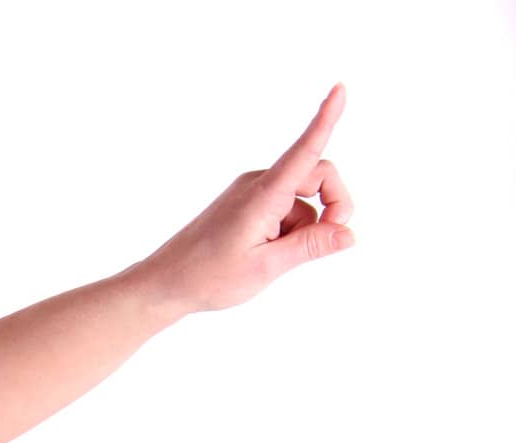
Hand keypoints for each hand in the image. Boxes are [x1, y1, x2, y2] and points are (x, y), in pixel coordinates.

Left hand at [132, 82, 355, 315]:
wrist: (166, 282)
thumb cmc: (209, 276)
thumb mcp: (266, 266)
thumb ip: (310, 246)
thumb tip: (349, 234)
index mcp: (262, 194)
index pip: (304, 151)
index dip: (326, 119)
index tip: (340, 87)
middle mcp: (258, 184)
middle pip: (318, 175)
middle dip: (333, 205)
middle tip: (329, 242)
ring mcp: (252, 192)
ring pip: (303, 199)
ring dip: (306, 226)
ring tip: (275, 257)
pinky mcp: (249, 203)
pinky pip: (286, 208)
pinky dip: (289, 229)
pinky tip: (266, 251)